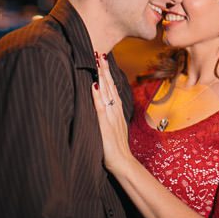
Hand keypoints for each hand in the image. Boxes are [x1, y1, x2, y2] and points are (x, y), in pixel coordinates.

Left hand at [91, 51, 134, 177]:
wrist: (124, 164)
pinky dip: (97, 97)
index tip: (103, 60)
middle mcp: (114, 111)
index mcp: (116, 111)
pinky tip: (93, 86)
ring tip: (99, 62)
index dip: (107, 74)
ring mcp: (111, 118)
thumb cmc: (115, 148)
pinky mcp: (105, 126)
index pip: (111, 88)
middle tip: (101, 53)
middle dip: (105, 70)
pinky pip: (101, 109)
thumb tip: (101, 104)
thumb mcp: (113, 128)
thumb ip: (108, 116)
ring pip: (107, 93)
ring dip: (102, 77)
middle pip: (110, 86)